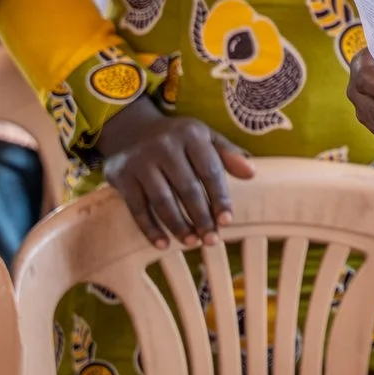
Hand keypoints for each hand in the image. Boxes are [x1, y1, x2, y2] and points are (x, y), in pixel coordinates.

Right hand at [95, 103, 255, 248]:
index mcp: (191, 135)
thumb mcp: (205, 138)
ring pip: (162, 200)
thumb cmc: (178, 140)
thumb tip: (251, 174)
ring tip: (192, 242)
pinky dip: (150, 229)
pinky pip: (138, 208)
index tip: (227, 221)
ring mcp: (141, 160)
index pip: (210, 171)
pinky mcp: (122, 176)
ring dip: (179, 225)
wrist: (133, 130)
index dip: (220, 198)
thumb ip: (228, 154)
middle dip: (201, 217)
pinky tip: (163, 244)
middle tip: (211, 240)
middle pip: (187, 188)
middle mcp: (165, 145)